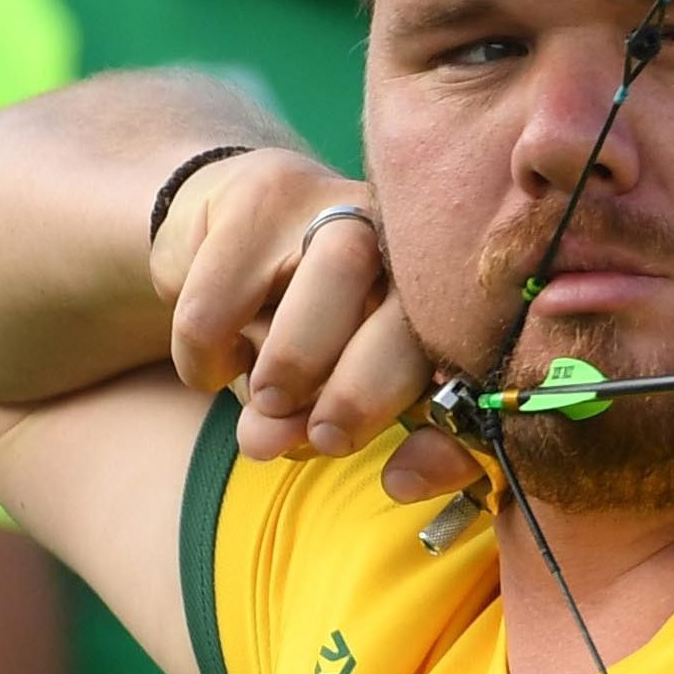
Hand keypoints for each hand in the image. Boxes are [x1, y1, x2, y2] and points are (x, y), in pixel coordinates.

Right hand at [151, 149, 483, 505]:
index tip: (397, 481)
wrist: (220, 227)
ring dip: (300, 354)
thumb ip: (317, 425)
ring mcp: (336, 208)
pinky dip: (210, 347)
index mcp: (437, 305)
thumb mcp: (318, 388)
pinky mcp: (261, 192)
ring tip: (266, 401)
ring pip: (341, 268)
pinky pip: (234, 280)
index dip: (446, 434)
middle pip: (412, 308)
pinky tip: (210, 364)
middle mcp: (403, 248)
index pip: (463, 366)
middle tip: (322, 438)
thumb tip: (269, 446)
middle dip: (366, 390)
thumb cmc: (291, 324)